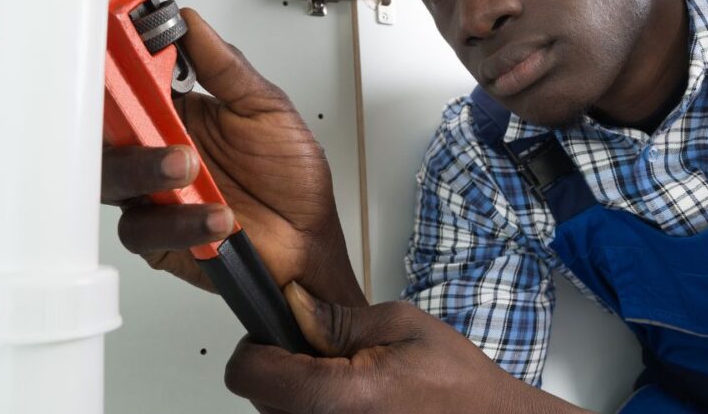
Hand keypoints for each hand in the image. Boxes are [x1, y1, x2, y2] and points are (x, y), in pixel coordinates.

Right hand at [101, 9, 364, 306]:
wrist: (307, 244)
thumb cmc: (292, 180)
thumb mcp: (266, 108)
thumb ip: (225, 67)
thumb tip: (191, 23)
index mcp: (179, 112)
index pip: (135, 82)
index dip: (123, 63)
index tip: (129, 48)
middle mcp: (158, 150)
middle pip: (110, 129)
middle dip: (123, 118)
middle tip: (152, 114)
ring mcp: (155, 194)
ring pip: (113, 179)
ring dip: (146, 170)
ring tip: (188, 166)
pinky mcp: (158, 237)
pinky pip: (144, 228)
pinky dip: (179, 222)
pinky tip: (216, 215)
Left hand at [225, 285, 589, 413]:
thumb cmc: (459, 384)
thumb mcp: (399, 326)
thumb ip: (336, 319)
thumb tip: (291, 304)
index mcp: (337, 397)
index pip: (248, 374)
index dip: (255, 346)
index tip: (276, 333)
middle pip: (260, 398)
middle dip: (279, 369)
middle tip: (322, 352)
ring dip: (299, 392)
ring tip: (346, 377)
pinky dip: (318, 410)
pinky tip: (354, 400)